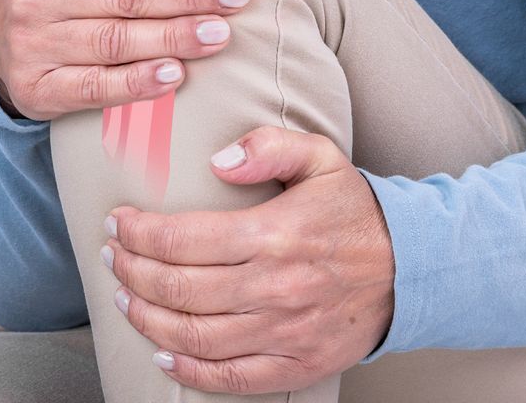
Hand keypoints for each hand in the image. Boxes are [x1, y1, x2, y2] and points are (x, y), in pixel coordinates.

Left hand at [102, 126, 395, 393]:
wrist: (413, 267)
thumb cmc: (354, 210)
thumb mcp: (319, 157)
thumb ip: (267, 146)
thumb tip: (217, 159)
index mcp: (273, 234)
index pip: (182, 239)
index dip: (138, 233)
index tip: (117, 222)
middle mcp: (274, 287)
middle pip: (178, 288)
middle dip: (132, 272)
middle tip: (112, 257)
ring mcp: (285, 332)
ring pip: (195, 336)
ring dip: (148, 318)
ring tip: (125, 297)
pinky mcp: (297, 364)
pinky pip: (232, 378)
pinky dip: (189, 371)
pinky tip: (162, 354)